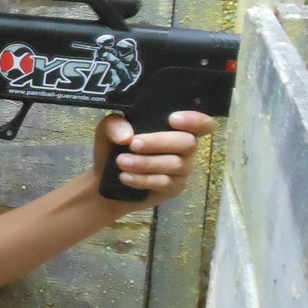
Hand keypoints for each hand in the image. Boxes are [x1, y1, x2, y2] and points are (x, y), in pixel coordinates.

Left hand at [93, 110, 217, 205]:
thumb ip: (114, 124)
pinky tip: (125, 177)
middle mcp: (185, 147)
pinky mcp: (174, 188)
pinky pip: (163, 183)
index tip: (173, 119)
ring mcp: (182, 169)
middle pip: (187, 143)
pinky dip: (142, 179)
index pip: (201, 123)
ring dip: (146, 162)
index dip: (195, 120)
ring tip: (121, 162)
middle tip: (134, 144)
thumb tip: (127, 136)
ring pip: (174, 164)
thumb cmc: (114, 147)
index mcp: (176, 128)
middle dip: (160, 142)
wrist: (105, 179)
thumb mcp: (108, 130)